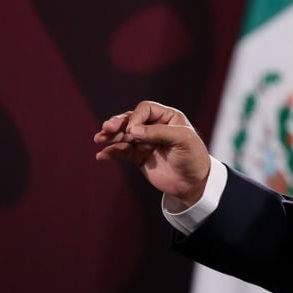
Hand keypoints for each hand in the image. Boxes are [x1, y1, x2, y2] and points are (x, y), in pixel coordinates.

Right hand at [94, 100, 209, 207]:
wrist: (193, 183)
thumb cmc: (193, 157)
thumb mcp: (183, 140)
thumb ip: (158, 132)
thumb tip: (133, 130)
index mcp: (168, 117)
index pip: (145, 109)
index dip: (136, 117)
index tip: (133, 131)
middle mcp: (154, 127)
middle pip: (131, 119)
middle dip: (118, 123)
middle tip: (107, 128)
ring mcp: (145, 142)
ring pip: (123, 135)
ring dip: (111, 136)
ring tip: (99, 139)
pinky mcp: (139, 156)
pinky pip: (122, 152)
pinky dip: (111, 152)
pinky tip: (102, 155)